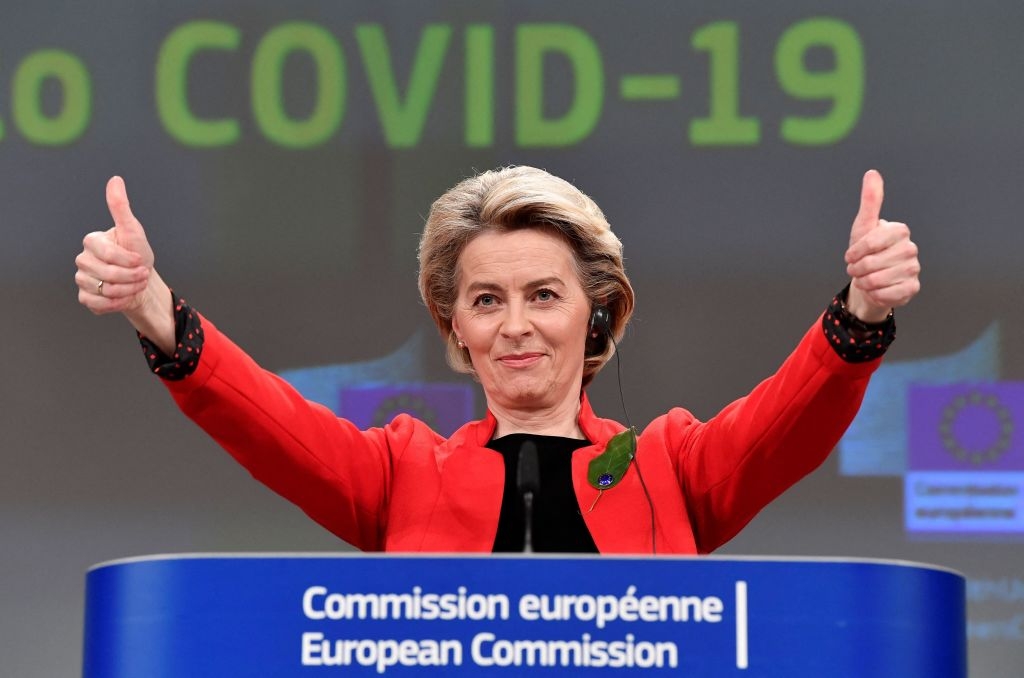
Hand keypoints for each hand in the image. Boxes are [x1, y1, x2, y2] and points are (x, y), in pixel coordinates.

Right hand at [75, 177, 154, 313]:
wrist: (142, 281)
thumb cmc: (138, 254)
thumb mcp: (134, 231)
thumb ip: (121, 207)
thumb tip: (115, 180)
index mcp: (92, 241)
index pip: (107, 254)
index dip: (129, 261)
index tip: (141, 261)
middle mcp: (82, 259)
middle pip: (107, 274)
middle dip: (132, 277)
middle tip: (142, 275)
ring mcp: (81, 279)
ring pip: (104, 290)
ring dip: (127, 290)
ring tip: (135, 284)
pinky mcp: (85, 297)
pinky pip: (97, 304)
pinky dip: (116, 303)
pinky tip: (125, 296)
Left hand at [844, 170, 920, 321]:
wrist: (869, 279)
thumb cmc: (866, 251)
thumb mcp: (863, 226)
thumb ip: (870, 201)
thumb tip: (872, 173)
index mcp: (900, 231)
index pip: (870, 242)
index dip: (855, 252)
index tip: (850, 255)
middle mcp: (911, 248)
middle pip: (871, 263)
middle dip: (856, 269)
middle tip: (857, 269)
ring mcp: (914, 269)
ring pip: (877, 280)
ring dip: (863, 282)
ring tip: (865, 278)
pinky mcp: (912, 288)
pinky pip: (887, 295)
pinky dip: (875, 294)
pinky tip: (876, 289)